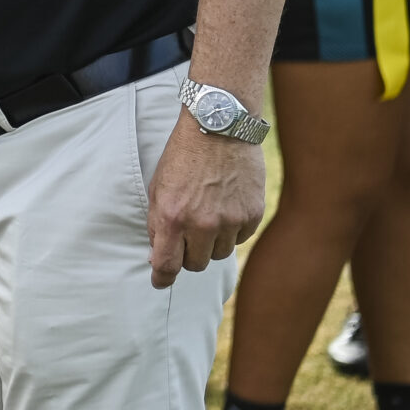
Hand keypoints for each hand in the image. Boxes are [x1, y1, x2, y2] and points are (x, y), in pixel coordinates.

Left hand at [145, 112, 264, 288]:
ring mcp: (230, 220)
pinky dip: (233, 229)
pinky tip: (227, 205)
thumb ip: (156, 223)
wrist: (219, 126)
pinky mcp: (252, 214)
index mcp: (171, 216)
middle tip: (188, 234)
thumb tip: (157, 255)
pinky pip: (241, 238)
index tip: (159, 283)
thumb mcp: (157, 187)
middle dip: (188, 254)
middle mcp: (202, 223)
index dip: (161, 279)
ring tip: (209, 213)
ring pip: (219, 254)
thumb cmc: (183, 156)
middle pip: (195, 265)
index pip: (166, 265)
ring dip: (212, 242)